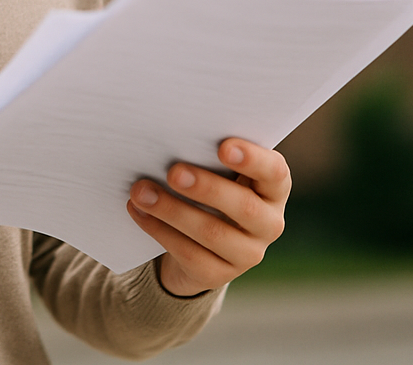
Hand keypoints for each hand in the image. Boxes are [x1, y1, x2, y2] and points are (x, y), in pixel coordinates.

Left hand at [126, 138, 289, 296]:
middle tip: (173, 171)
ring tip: (141, 192)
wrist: (196, 239)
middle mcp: (269, 223)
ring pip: (213, 233)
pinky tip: (138, 212)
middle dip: (206, 188)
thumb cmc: (207, 188)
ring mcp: (247, 254)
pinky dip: (160, 230)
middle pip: (244, 207)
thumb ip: (206, 157)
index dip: (253, 159)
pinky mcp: (219, 274)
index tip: (223, 146)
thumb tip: (171, 138)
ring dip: (173, 210)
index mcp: (273, 189)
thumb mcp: (215, 171)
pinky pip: (190, 254)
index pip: (274, 173)